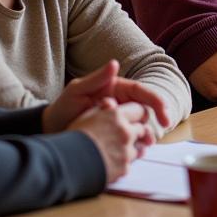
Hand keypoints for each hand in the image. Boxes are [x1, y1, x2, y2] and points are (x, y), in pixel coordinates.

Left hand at [42, 59, 169, 133]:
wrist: (52, 130)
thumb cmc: (63, 107)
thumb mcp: (77, 90)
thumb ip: (97, 78)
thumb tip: (114, 64)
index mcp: (116, 89)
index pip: (142, 92)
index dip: (156, 101)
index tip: (164, 114)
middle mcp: (121, 104)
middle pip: (146, 110)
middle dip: (155, 120)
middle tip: (156, 134)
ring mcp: (119, 120)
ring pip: (141, 125)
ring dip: (147, 134)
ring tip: (147, 145)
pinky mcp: (114, 136)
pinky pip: (131, 139)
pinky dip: (136, 145)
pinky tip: (136, 153)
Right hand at [68, 97, 154, 182]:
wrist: (68, 163)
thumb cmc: (73, 137)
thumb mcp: (86, 115)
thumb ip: (102, 108)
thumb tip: (111, 103)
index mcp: (116, 115)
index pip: (139, 109)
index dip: (137, 114)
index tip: (135, 117)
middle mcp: (125, 131)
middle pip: (143, 128)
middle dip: (137, 131)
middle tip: (128, 135)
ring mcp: (126, 151)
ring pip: (140, 147)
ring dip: (132, 148)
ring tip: (119, 150)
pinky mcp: (124, 168)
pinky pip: (130, 164)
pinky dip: (124, 163)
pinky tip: (113, 162)